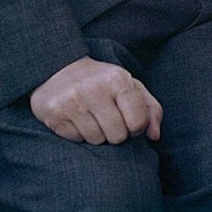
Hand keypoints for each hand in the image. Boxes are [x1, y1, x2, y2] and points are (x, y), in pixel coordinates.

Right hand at [30, 56, 162, 144]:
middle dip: (116, 133)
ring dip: (97, 134)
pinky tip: (77, 119)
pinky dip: (79, 135)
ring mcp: (73, 101)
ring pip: (96, 141)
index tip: (130, 121)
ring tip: (93, 117)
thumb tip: (155, 136)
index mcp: (118, 79)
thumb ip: (150, 109)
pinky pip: (76, 140)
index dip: (137, 128)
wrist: (60, 70)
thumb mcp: (130, 86)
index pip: (138, 122)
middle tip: (109, 118)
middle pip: (117, 136)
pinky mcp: (55, 113)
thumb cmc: (103, 82)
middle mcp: (95, 89)